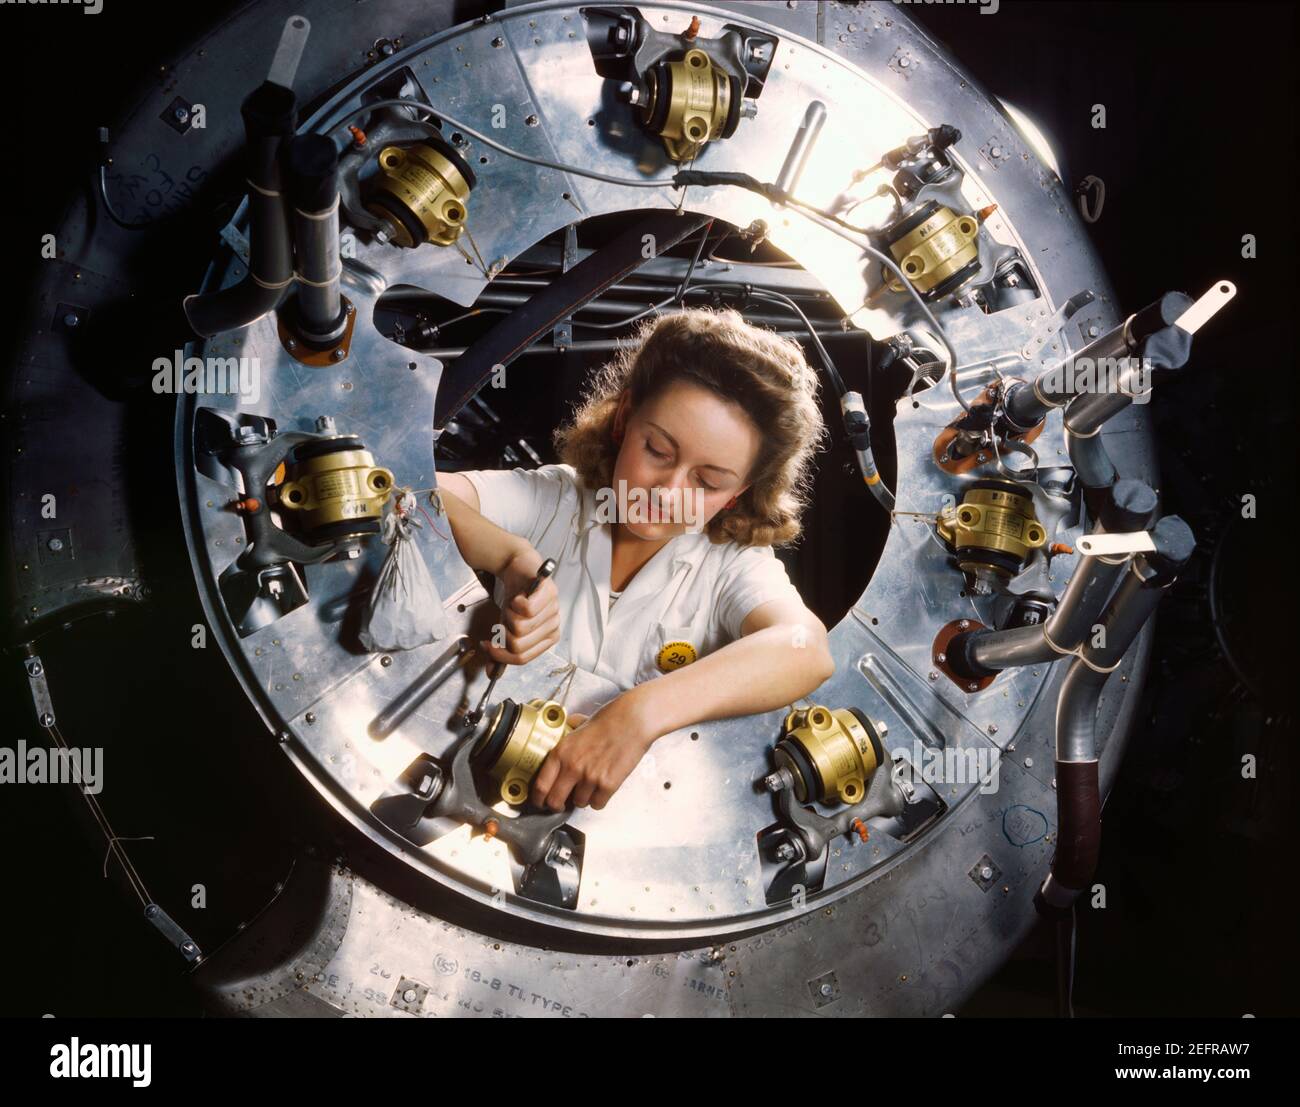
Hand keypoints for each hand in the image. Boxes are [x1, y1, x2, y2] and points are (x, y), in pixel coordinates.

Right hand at [483, 545, 560, 664]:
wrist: (519, 570)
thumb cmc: (516, 600)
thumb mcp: (505, 628)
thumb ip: (500, 651)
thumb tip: (491, 673)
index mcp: (547, 639)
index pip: (522, 659)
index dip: (500, 655)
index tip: (488, 645)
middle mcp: (553, 626)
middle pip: (518, 645)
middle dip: (502, 633)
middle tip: (503, 619)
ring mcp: (553, 609)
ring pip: (520, 628)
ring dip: (507, 615)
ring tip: (512, 607)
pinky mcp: (549, 593)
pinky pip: (526, 609)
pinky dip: (514, 603)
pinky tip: (517, 597)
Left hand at [531, 695, 656, 810]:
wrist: (633, 721)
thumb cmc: (609, 719)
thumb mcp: (579, 725)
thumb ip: (568, 733)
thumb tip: (564, 729)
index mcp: (561, 752)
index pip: (540, 785)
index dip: (538, 798)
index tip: (540, 801)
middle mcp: (572, 767)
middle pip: (555, 801)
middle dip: (557, 805)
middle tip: (562, 803)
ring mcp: (590, 777)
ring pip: (579, 803)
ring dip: (583, 798)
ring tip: (590, 786)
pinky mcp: (608, 785)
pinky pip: (598, 804)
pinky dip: (600, 800)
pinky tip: (602, 788)